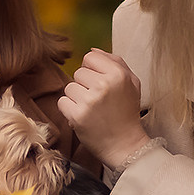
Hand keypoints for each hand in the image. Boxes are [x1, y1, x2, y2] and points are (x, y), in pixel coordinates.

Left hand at [60, 50, 149, 170]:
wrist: (125, 145)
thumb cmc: (127, 112)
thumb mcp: (131, 83)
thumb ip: (115, 62)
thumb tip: (92, 50)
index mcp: (118, 74)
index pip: (90, 57)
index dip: (92, 70)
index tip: (99, 83)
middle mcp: (104, 85)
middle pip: (78, 72)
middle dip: (85, 85)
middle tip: (98, 101)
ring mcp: (89, 101)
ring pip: (69, 87)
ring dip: (77, 98)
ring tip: (92, 110)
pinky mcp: (77, 115)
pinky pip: (62, 102)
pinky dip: (69, 110)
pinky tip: (83, 117)